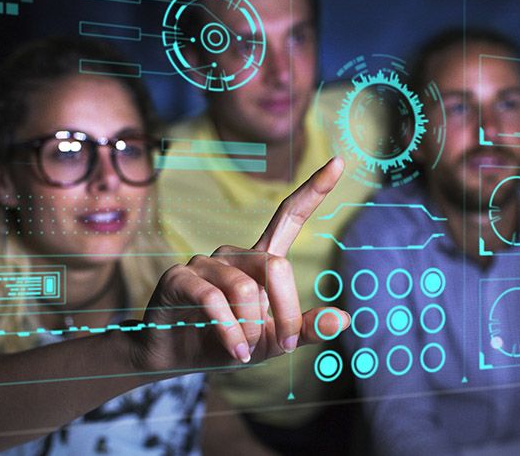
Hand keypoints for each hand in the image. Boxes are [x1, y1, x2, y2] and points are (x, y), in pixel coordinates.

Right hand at [130, 157, 349, 371]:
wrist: (175, 359)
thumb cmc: (229, 344)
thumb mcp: (272, 341)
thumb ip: (304, 328)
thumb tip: (344, 317)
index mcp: (261, 260)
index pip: (290, 216)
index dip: (315, 190)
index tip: (339, 161)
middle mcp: (235, 253)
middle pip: (276, 267)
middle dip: (285, 313)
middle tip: (281, 345)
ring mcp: (205, 262)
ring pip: (246, 288)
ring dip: (251, 329)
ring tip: (244, 350)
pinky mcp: (180, 276)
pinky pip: (214, 300)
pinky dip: (230, 332)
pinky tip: (234, 351)